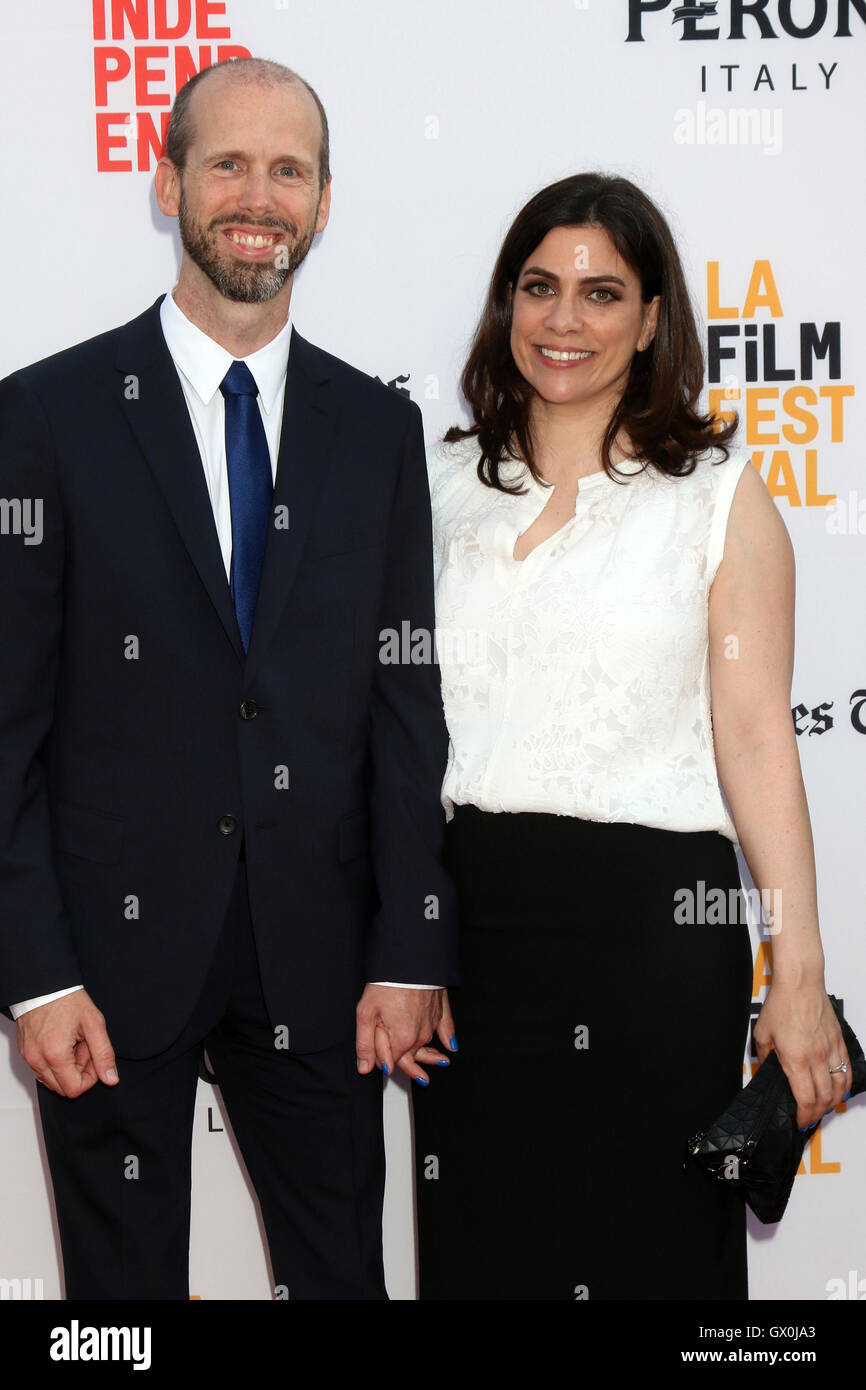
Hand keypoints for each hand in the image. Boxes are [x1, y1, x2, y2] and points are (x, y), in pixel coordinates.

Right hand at [16, 990, 117, 1097]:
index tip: (94, 1057)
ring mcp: (28, 1057)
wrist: (44, 985)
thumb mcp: (94, 1024)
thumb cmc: (68, 1000)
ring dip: (66, 1068)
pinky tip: (62, 1042)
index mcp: (55, 1055)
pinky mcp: (24, 1053)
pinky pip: (42, 1070)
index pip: (74, 1089)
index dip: (90, 1078)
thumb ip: (104, 1054)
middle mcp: (37, 1060)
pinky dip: (54, 1063)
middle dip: (78, 1072)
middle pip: (62, 1088)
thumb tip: (111, 1079)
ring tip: (73, 1042)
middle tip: (84, 1046)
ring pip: (52, 1081)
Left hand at [356, 984, 448, 1084]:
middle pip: (414, 1055)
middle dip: (413, 1065)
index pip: (394, 1062)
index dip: (384, 1062)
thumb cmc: (387, 984)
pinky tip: (450, 1046)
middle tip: (422, 1080)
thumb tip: (365, 1068)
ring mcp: (432, 1023)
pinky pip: (447, 1028)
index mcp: (403, 1039)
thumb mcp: (366, 1014)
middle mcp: (420, 1035)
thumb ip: (365, 1044)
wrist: (410, 961)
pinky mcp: (440, 1010)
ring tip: (437, 1066)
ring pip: (429, 1043)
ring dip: (430, 1054)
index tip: (378, 1063)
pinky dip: (448, 1037)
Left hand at [753, 983, 848, 1129]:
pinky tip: (837, 1090)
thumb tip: (763, 1070)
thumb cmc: (782, 1004)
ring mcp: (831, 1051)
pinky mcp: (839, 1043)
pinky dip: (844, 1086)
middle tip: (808, 1118)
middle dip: (817, 1114)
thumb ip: (763, 1056)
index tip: (798, 1121)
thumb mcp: (762, 1033)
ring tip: (822, 1108)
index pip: (806, 1099)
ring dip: (832, 1103)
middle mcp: (818, 1059)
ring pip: (840, 1088)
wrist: (801, 983)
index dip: (804, 1116)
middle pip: (825, 1098)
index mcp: (797, 1059)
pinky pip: (847, 1071)